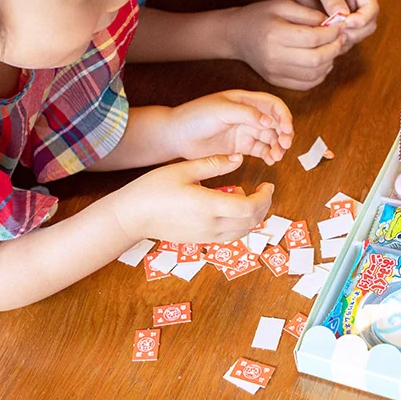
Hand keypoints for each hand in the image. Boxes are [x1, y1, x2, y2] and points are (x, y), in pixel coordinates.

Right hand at [114, 155, 273, 242]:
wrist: (132, 216)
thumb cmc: (153, 189)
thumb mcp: (183, 169)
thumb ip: (214, 164)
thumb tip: (239, 158)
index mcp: (208, 206)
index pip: (249, 207)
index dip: (265, 198)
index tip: (268, 185)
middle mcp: (210, 226)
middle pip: (251, 222)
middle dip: (264, 206)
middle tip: (265, 190)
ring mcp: (206, 236)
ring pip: (242, 232)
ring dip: (253, 217)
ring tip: (248, 197)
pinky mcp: (200, 241)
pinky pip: (229, 236)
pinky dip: (240, 224)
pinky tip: (233, 209)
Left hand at [169, 90, 293, 164]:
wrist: (176, 135)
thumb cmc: (195, 116)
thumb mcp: (222, 110)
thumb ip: (247, 114)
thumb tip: (271, 122)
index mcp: (245, 101)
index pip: (273, 106)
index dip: (284, 116)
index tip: (286, 130)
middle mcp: (248, 116)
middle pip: (276, 123)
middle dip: (284, 134)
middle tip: (285, 145)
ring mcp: (244, 132)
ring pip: (270, 138)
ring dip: (278, 146)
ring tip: (277, 156)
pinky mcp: (240, 147)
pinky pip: (261, 151)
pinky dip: (269, 155)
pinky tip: (270, 160)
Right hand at [228, 0, 346, 89]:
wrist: (235, 36)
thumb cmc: (259, 17)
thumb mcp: (282, 5)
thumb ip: (308, 14)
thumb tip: (333, 24)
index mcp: (276, 34)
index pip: (314, 38)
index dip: (333, 33)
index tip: (341, 26)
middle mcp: (275, 57)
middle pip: (316, 60)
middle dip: (334, 48)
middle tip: (341, 38)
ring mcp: (275, 72)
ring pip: (313, 75)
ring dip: (329, 62)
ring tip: (332, 49)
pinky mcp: (276, 81)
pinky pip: (305, 85)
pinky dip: (319, 75)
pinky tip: (322, 63)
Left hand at [289, 0, 378, 50]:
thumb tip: (343, 15)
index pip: (371, 9)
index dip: (361, 20)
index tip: (344, 24)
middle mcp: (359, 1)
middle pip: (368, 25)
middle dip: (353, 32)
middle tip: (333, 33)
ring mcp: (351, 13)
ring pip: (358, 34)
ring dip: (344, 39)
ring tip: (326, 36)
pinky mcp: (341, 23)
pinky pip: (345, 38)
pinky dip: (337, 42)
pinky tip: (323, 41)